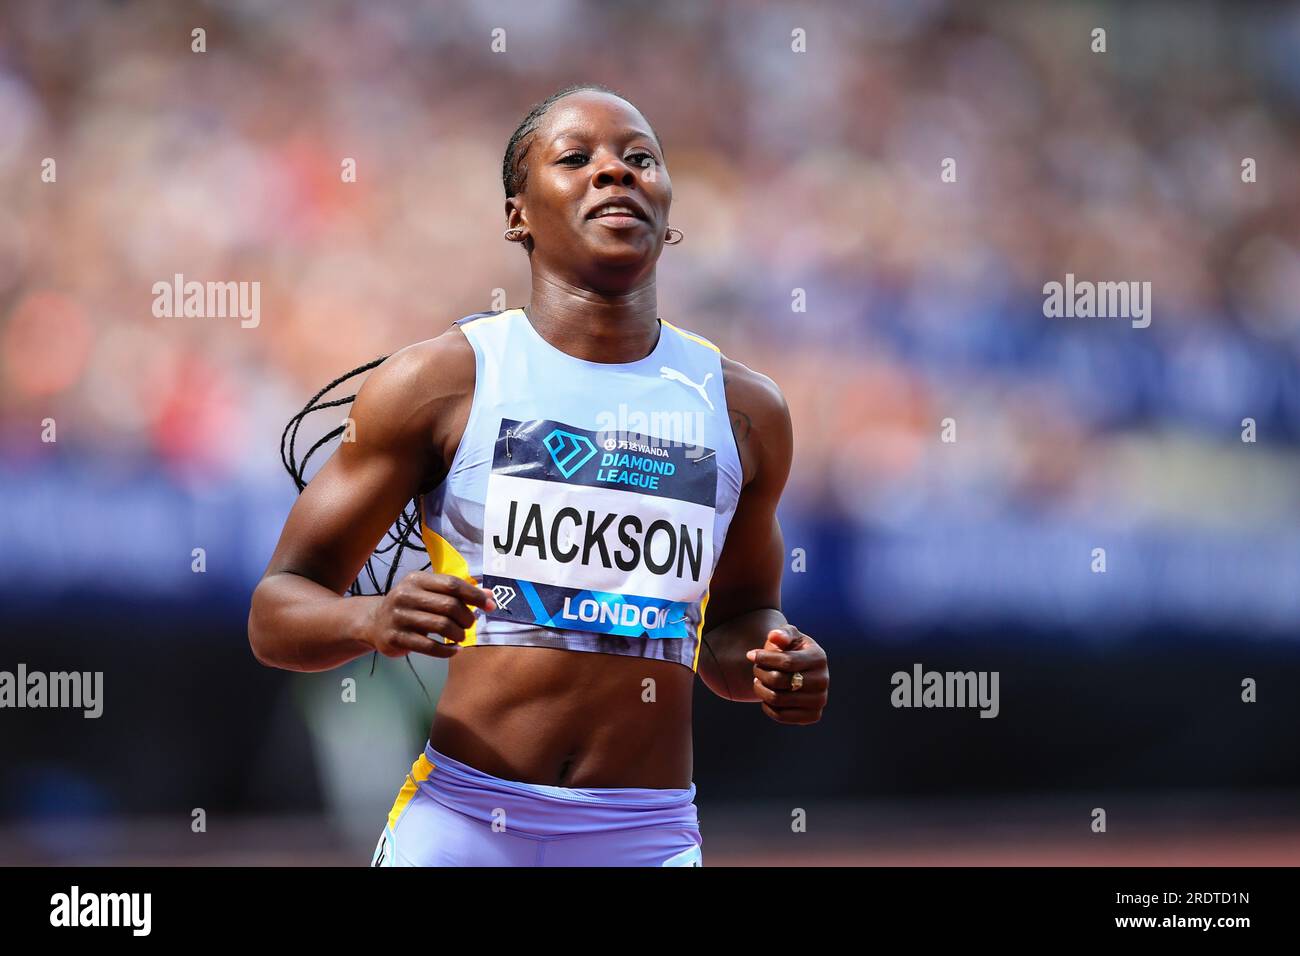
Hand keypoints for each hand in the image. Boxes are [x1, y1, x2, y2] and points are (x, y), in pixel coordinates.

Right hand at [362, 571, 494, 658]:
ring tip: (460, 637)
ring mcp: (399, 617)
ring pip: (441, 626)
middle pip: (449, 605)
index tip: (490, 605)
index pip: (452, 584)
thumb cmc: (411, 606)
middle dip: (467, 617)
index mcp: (416, 580)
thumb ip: (457, 593)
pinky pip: (429, 646)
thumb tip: (490, 596)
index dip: (475, 595)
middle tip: (469, 625)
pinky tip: (454, 650)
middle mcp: (405, 595)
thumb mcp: (429, 593)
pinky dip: (447, 650)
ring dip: (458, 634)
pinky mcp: (395, 638)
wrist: (374, 622)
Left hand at [746, 625, 827, 723]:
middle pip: (779, 680)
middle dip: (761, 673)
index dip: (764, 658)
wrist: (801, 672)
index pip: (786, 661)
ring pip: (777, 699)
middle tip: (756, 669)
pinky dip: (767, 706)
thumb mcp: (788, 636)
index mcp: (818, 658)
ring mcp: (819, 700)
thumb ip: (782, 633)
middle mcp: (823, 680)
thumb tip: (775, 636)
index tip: (750, 655)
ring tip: (758, 681)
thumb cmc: (791, 650)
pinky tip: (766, 695)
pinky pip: (781, 716)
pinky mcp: (813, 716)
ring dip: (761, 689)